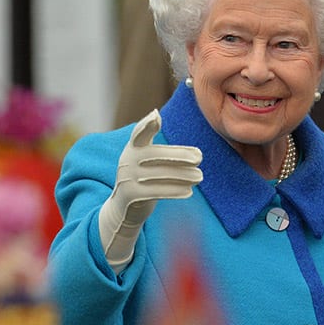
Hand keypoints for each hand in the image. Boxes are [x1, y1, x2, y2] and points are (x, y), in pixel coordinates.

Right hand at [98, 109, 202, 271]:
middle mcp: (127, 160)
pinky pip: (157, 192)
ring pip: (160, 174)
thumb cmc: (142, 179)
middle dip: (179, 156)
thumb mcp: (144, 161)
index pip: (139, 133)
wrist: (123, 208)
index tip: (156, 115)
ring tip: (199, 176)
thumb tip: (188, 146)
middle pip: (157, 155)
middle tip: (199, 158)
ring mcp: (127, 178)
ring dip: (183, 175)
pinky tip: (189, 191)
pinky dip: (174, 191)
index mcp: (132, 149)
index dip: (146, 124)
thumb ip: (159, 150)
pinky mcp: (131, 195)